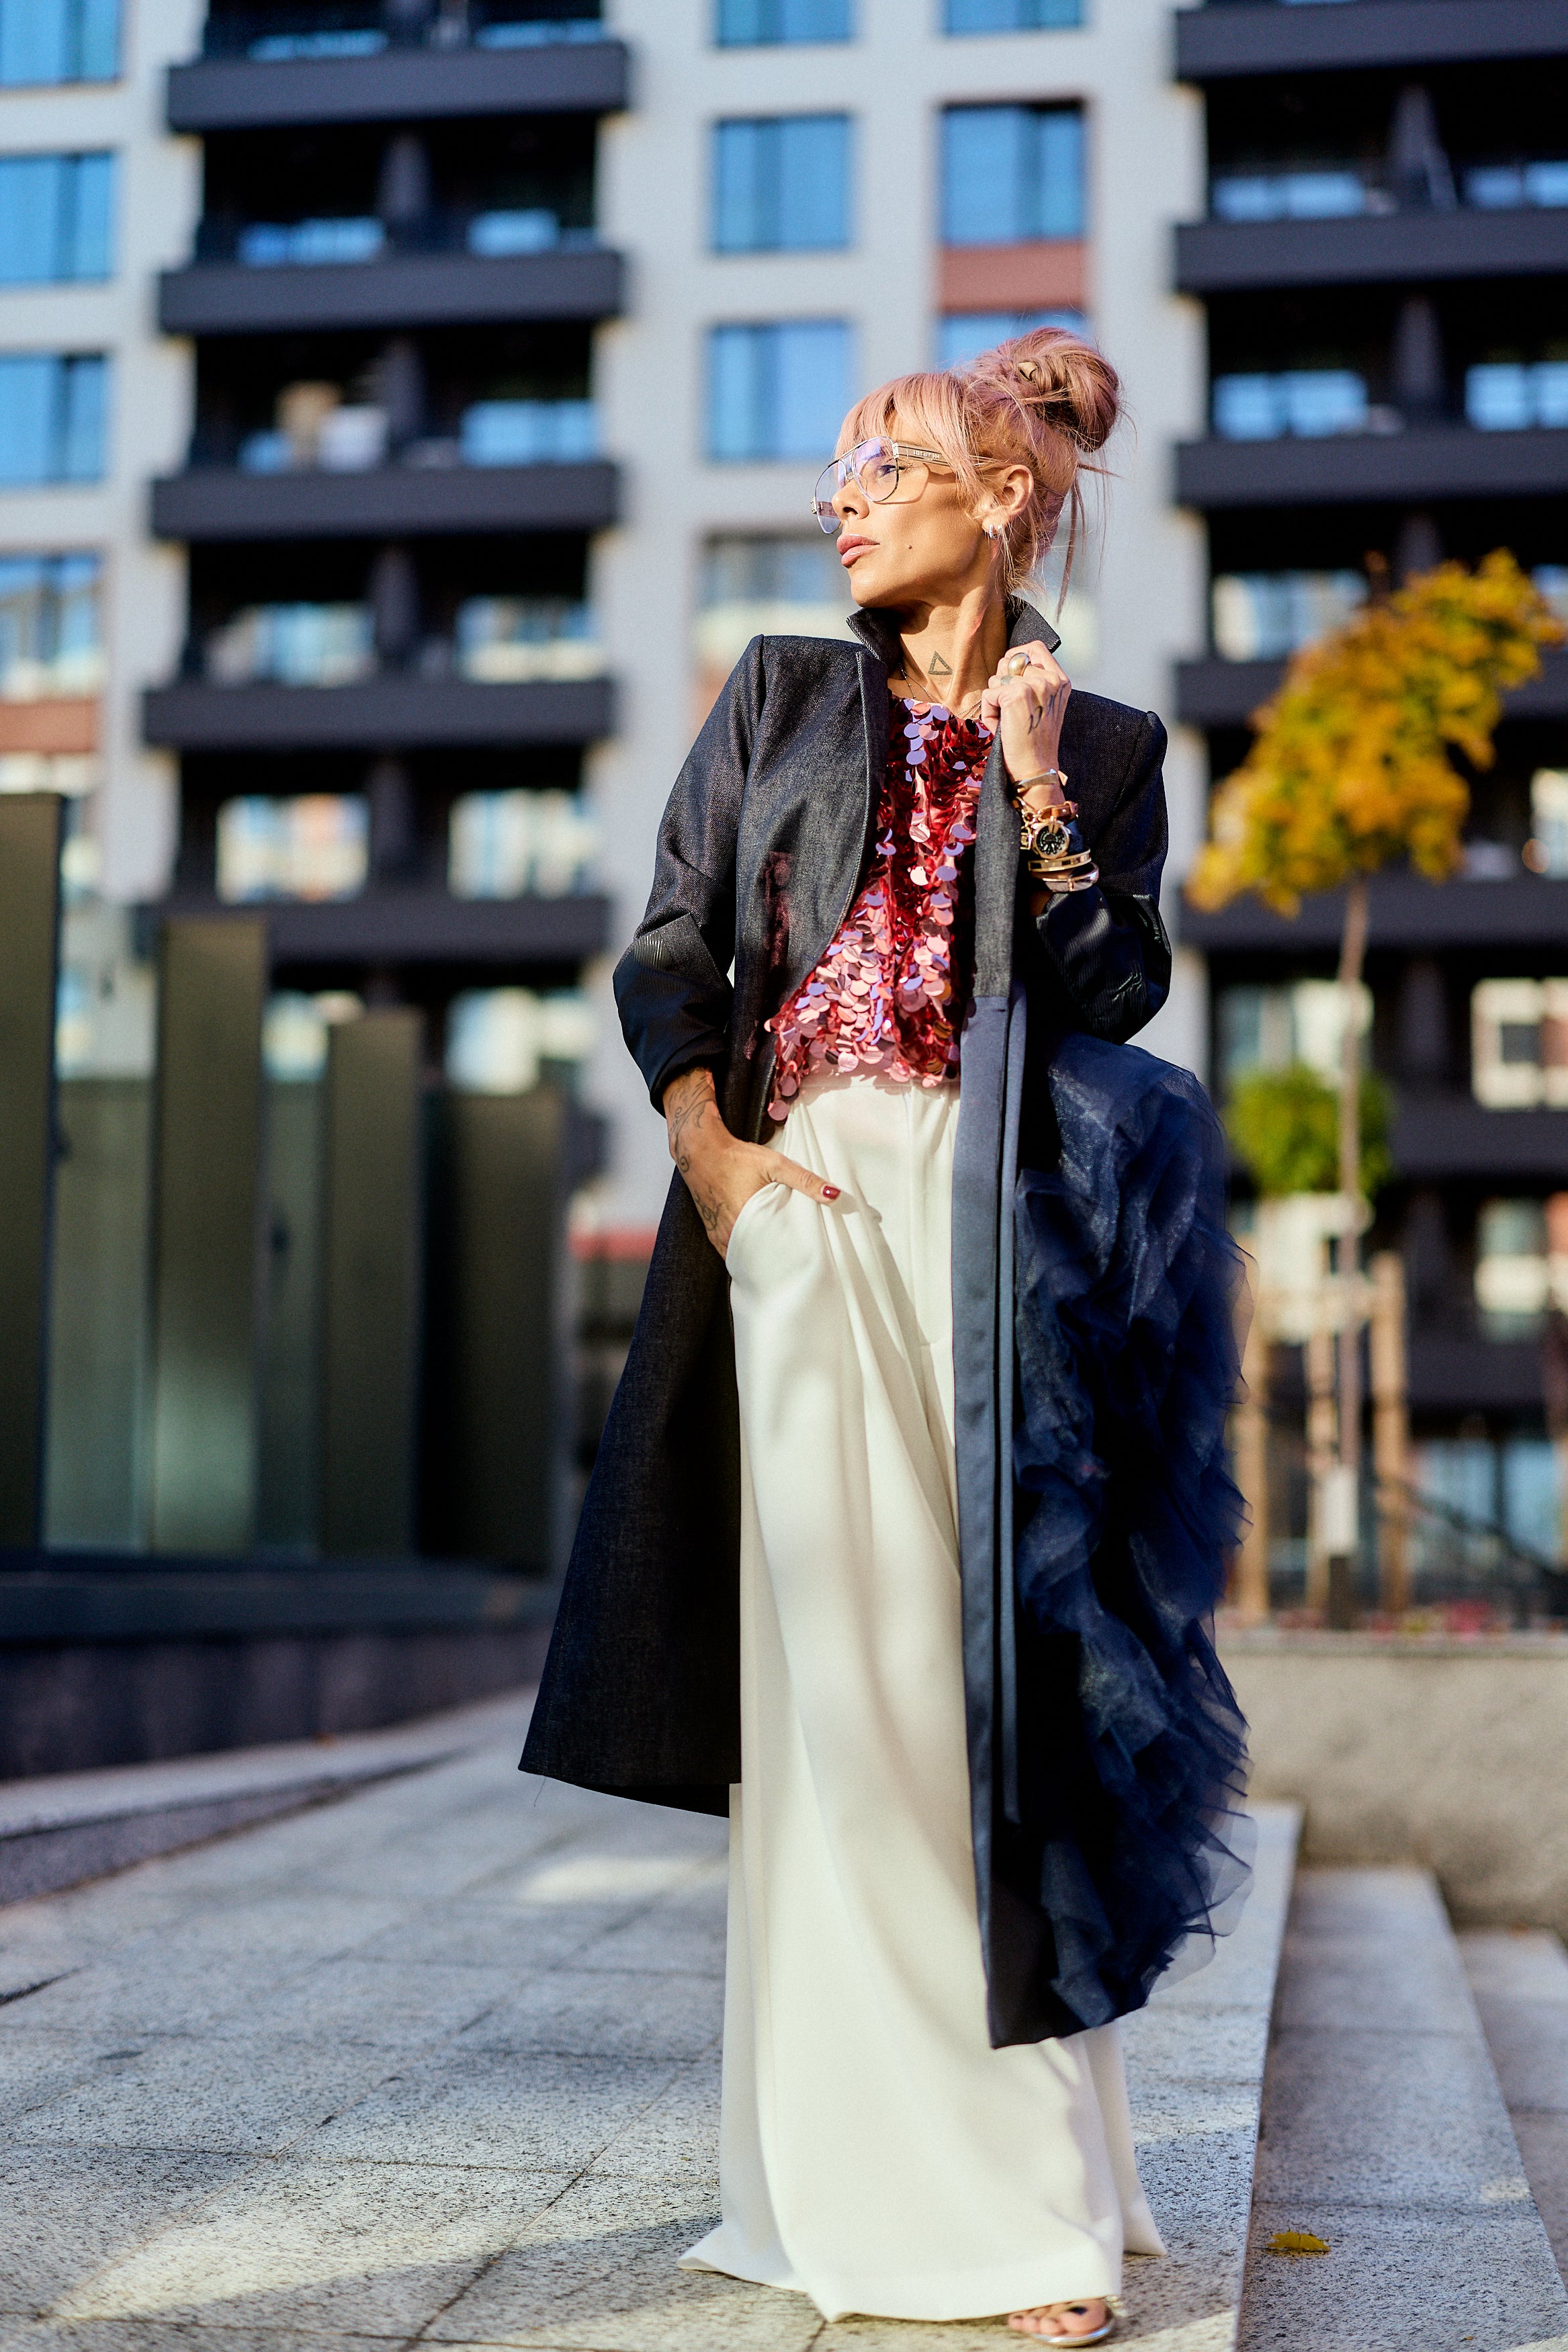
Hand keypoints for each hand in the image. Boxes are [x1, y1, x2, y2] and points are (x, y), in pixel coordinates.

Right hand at [663, 1067, 838, 1258]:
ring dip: (756, 1258)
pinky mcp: (710, 1229)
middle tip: (792, 1267)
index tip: (799, 1266)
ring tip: (775, 1263)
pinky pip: (727, 1249)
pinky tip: (754, 1251)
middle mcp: (729, 1232)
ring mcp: (717, 1232)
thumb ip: (805, 1180)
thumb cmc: (736, 1157)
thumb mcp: (775, 1164)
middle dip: (772, 1263)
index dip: (785, 1262)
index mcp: (746, 1221)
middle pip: (755, 1258)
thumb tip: (834, 1194)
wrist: (700, 1149)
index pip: (769, 1254)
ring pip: (740, 1255)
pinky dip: (741, 1251)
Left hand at [979, 645, 1071, 807]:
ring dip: (995, 701)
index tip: (1011, 674)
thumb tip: (1008, 664)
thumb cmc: (1035, 742)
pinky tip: (1002, 727)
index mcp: (1060, 680)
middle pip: (1010, 662)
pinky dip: (988, 713)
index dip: (1017, 656)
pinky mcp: (1016, 695)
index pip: (1035, 648)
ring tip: (1009, 722)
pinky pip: (988, 694)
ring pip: (996, 679)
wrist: (1036, 768)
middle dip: (1002, 684)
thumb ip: (1033, 681)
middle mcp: (1050, 679)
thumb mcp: (1043, 706)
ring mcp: (1034, 685)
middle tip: (1012, 710)